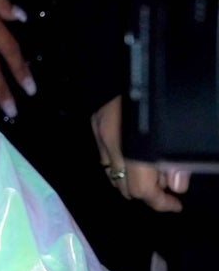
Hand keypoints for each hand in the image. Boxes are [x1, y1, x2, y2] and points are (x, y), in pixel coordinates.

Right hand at [92, 95, 189, 212]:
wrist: (129, 65)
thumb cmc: (157, 98)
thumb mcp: (173, 133)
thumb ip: (175, 162)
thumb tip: (175, 186)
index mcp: (132, 148)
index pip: (141, 189)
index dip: (160, 202)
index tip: (175, 204)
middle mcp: (112, 144)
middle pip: (124, 187)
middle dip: (146, 191)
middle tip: (165, 183)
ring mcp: (100, 134)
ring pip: (111, 174)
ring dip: (130, 178)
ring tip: (150, 168)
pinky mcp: (95, 124)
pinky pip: (105, 156)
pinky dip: (120, 163)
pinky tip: (133, 155)